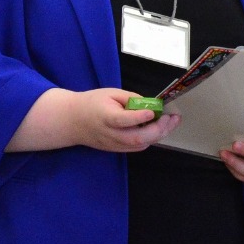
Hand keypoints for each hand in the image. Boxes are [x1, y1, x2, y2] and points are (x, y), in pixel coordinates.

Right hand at [64, 88, 179, 152]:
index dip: (139, 118)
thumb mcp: (110, 93)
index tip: (153, 112)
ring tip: (170, 122)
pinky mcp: (116, 150)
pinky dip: (150, 139)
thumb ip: (130, 98)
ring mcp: (113, 145)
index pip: (123, 120)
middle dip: (158, 130)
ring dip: (158, 135)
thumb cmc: (92, 103)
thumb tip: (149, 105)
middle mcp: (110, 134)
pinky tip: (158, 128)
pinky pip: (137, 147)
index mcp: (106, 117)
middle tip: (171, 118)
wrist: (73, 121)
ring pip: (139, 145)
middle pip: (136, 138)